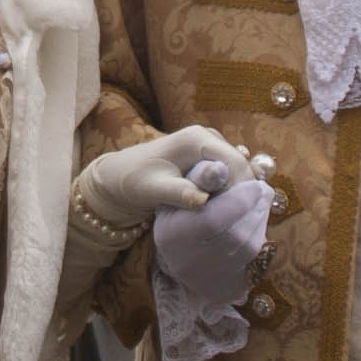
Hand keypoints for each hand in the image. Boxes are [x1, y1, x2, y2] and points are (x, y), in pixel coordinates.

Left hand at [74, 126, 262, 233]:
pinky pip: (229, 177)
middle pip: (240, 168)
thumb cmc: (134, 182)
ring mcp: (210, 147)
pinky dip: (228, 193)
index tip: (235, 217)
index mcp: (197, 138)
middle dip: (240, 195)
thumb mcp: (154, 190)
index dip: (241, 190)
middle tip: (232, 223)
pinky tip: (218, 211)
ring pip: (237, 173)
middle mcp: (208, 137)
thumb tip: (203, 201)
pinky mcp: (209, 158)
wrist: (120, 178)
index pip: (235, 163)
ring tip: (225, 219)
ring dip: (235, 195)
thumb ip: (180, 194)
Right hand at [151, 154, 270, 308]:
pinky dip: (259, 235)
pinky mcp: (229, 285)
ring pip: (249, 245)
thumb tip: (221, 167)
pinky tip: (255, 220)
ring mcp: (211, 276)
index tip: (254, 184)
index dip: (238, 201)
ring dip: (260, 219)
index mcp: (174, 235)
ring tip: (259, 201)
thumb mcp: (180, 191)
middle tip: (261, 189)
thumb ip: (199, 178)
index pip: (213, 221)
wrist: (183, 259)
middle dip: (255, 207)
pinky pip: (254, 258)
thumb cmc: (181, 214)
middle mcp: (191, 260)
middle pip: (236, 233)